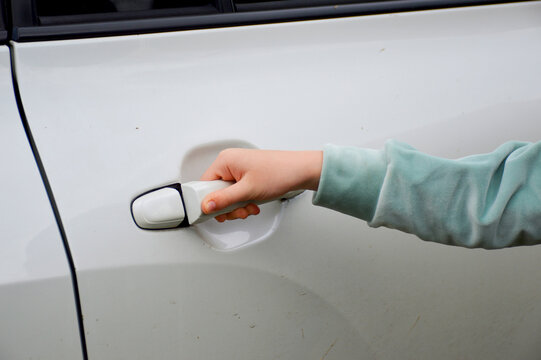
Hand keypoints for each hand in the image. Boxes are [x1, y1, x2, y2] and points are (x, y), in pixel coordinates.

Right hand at [200, 148, 322, 221]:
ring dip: (237, 206)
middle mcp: (230, 162)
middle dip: (228, 206)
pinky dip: (244, 200)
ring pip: (227, 194)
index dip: (210, 201)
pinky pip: (237, 191)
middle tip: (239, 211)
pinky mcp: (246, 174)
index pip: (203, 184)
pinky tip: (253, 203)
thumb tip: (206, 205)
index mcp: (225, 160)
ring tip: (250, 207)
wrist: (301, 171)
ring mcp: (238, 168)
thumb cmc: (279, 173)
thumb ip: (224, 200)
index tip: (218, 212)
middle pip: (216, 191)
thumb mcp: (248, 191)